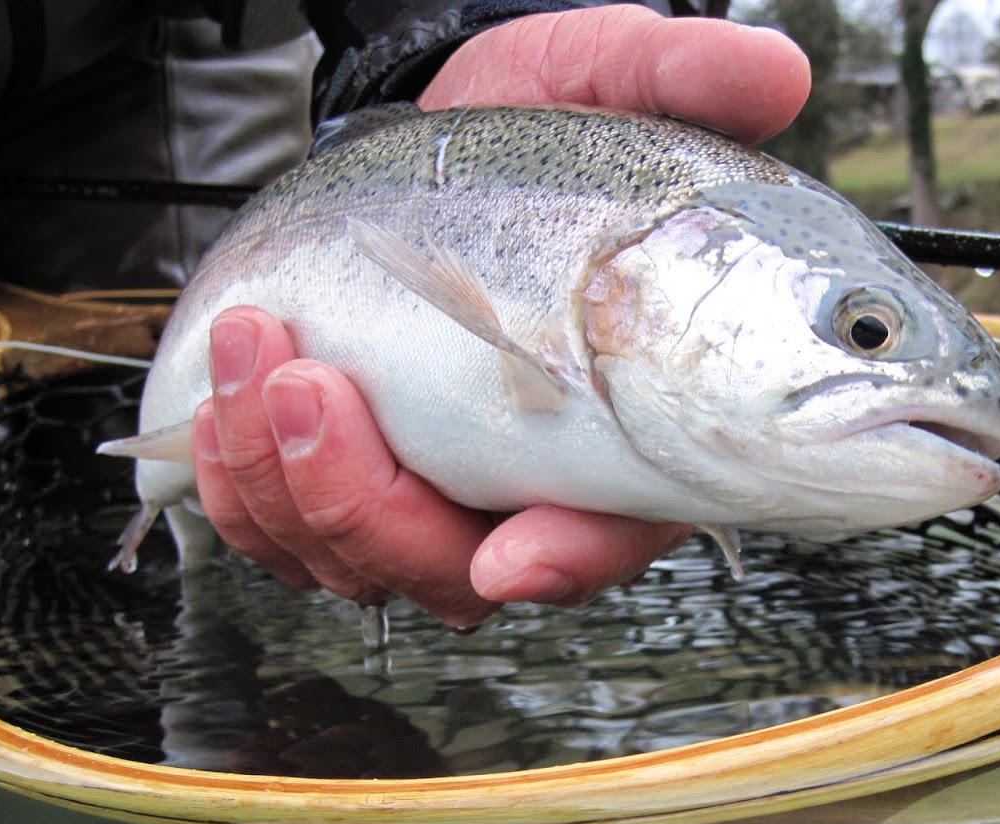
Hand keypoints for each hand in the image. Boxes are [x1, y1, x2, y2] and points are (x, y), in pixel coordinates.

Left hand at [191, 9, 809, 622]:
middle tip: (311, 384)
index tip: (512, 555)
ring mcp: (432, 498)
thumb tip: (775, 71)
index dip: (568, 558)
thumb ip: (682, 78)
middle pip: (456, 575)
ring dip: (281, 483)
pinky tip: (224, 391)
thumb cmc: (531, 132)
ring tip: (252, 348)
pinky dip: (236, 485)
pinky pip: (281, 538)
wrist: (429, 143)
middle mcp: (529, 488)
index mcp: (625, 433)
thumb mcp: (603, 80)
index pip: (614, 531)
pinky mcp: (348, 483)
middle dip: (364, 505)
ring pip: (355, 565)